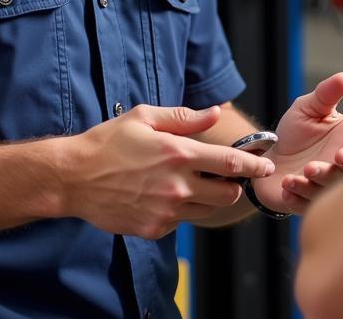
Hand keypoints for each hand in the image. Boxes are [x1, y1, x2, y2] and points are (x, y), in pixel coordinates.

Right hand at [61, 104, 274, 238]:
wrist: (74, 178)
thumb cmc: (110, 141)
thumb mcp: (146, 116)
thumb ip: (185, 117)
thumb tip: (215, 113)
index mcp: (178, 154)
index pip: (231, 163)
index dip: (255, 165)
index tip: (268, 165)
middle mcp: (176, 185)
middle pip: (227, 194)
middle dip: (234, 185)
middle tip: (227, 176)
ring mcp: (165, 211)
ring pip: (207, 210)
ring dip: (208, 199)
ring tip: (192, 183)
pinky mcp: (153, 229)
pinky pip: (181, 222)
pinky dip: (182, 211)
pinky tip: (165, 196)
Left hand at [251, 73, 342, 214]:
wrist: (269, 161)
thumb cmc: (295, 133)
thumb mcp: (307, 108)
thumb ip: (325, 94)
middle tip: (338, 156)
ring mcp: (328, 183)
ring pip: (332, 184)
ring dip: (319, 177)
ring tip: (303, 171)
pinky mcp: (310, 202)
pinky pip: (309, 202)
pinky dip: (298, 194)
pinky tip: (287, 185)